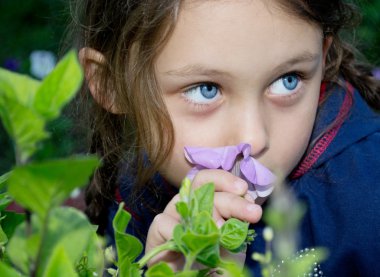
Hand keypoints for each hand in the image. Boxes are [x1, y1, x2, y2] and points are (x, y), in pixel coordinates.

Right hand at [145, 169, 262, 270]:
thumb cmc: (217, 263)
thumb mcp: (234, 239)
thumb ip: (237, 219)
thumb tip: (245, 201)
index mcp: (207, 203)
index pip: (212, 181)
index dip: (226, 180)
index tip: (244, 190)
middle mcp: (189, 206)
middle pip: (202, 187)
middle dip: (231, 198)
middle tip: (252, 212)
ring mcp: (173, 217)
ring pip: (184, 200)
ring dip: (211, 213)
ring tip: (227, 230)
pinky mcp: (156, 232)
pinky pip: (163, 222)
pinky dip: (179, 230)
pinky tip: (196, 243)